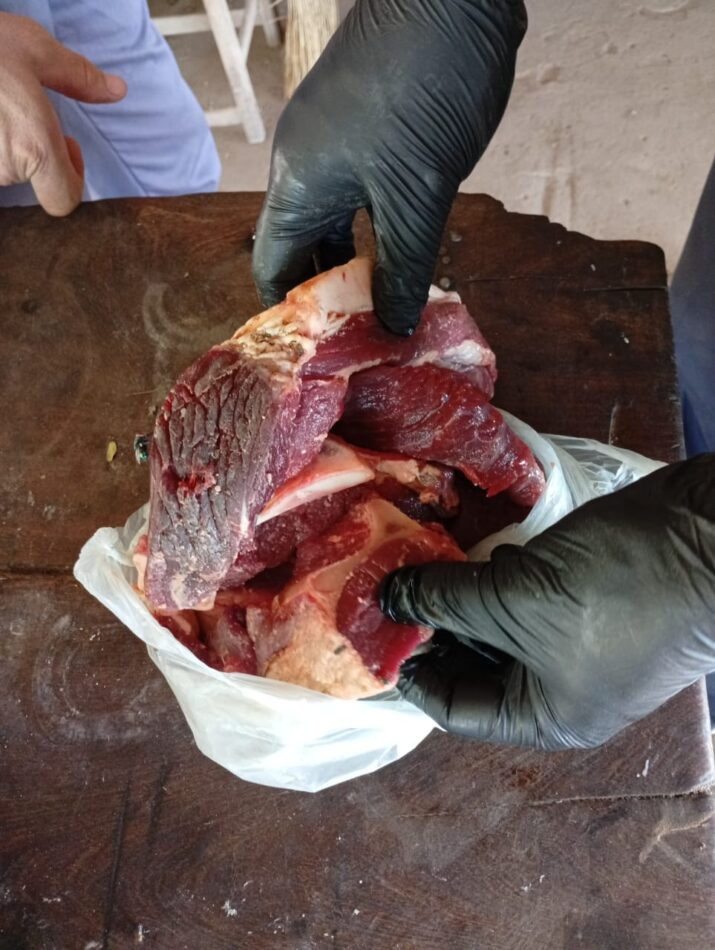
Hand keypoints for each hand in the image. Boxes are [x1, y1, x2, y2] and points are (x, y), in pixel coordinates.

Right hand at [0, 14, 126, 214]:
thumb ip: (78, 76)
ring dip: (3, 145)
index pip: (63, 201)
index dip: (72, 179)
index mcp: (34, 148)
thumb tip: (116, 90)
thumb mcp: (34, 48)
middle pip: (29, 178)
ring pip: (1, 169)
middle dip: (32, 151)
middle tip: (21, 111)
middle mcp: (4, 167)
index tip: (66, 145)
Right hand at [253, 0, 526, 333]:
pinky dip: (376, 231)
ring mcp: (334, 144)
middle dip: (329, 294)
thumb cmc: (423, 87)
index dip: (289, 312)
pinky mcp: (367, 129)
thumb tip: (395, 327)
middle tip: (360, 340)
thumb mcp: (417, 193)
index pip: (272, 265)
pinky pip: (359, 196)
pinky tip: (403, 255)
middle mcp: (305, 165)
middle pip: (301, 246)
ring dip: (358, 264)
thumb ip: (404, 266)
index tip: (316, 353)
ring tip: (385, 309)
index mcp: (298, 184)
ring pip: (335, 222)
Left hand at [381, 455, 714, 748]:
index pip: (458, 710)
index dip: (412, 675)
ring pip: (501, 627)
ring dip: (463, 598)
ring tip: (417, 564)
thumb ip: (444, 599)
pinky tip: (474, 552)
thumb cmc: (612, 592)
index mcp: (545, 716)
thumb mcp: (513, 599)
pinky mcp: (591, 598)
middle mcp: (559, 688)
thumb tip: (388, 598)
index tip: (372, 636)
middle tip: (388, 591)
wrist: (712, 537)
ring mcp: (579, 642)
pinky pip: (528, 598)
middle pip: (477, 667)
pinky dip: (499, 578)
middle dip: (434, 630)